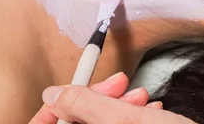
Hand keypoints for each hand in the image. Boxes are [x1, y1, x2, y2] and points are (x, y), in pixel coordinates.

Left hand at [29, 72, 167, 123]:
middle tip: (121, 83)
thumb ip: (87, 105)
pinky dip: (130, 120)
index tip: (73, 87)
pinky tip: (149, 110)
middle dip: (98, 101)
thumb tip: (54, 94)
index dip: (56, 108)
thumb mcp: (128, 121)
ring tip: (144, 97)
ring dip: (118, 107)